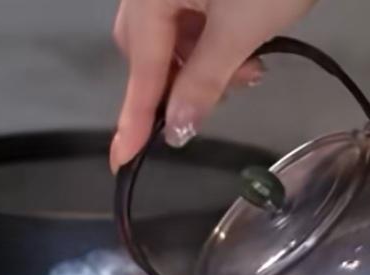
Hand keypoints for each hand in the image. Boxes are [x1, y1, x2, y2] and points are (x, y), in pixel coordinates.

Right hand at [110, 0, 316, 171]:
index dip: (135, 120)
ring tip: (248, 70)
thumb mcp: (241, 31)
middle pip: (149, 52)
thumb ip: (203, 83)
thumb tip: (176, 131)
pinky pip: (188, 20)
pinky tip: (244, 50)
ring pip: (172, 39)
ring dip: (202, 67)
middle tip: (219, 98)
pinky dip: (211, 44)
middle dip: (180, 85)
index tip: (122, 160)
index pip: (143, 71)